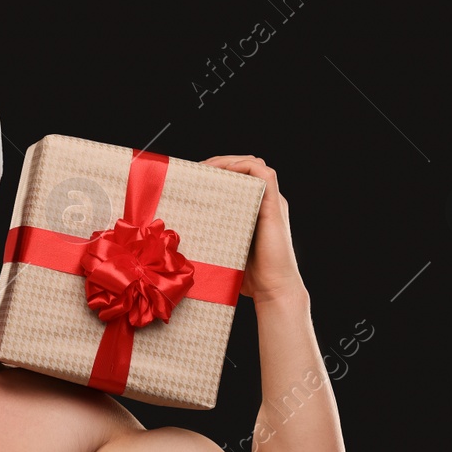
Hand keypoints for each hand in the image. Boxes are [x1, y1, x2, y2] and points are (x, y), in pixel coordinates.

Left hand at [198, 156, 303, 302]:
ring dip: (228, 162)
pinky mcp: (275, 207)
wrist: (271, 290)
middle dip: (218, 164)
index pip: (236, 178)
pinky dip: (243, 167)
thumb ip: (209, 237)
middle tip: (194, 170)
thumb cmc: (246, 277)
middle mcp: (264, 202)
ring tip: (205, 168)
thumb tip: (175, 237)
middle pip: (243, 167)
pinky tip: (223, 173)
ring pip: (253, 165)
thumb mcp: (222, 250)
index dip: (216, 172)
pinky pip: (264, 174)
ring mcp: (272, 203)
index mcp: (253, 210)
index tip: (191, 176)